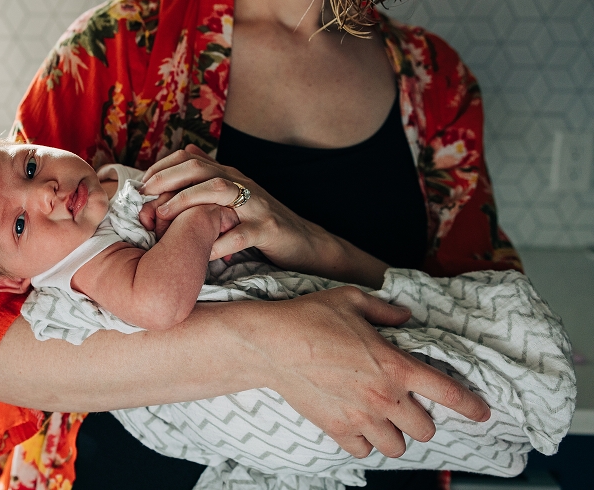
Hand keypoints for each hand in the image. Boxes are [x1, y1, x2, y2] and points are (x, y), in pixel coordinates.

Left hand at [142, 145, 324, 266]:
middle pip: (200, 168)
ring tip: (164, 217)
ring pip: (219, 191)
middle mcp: (241, 183)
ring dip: (186, 202)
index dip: (162, 166)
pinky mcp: (268, 229)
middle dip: (167, 179)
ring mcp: (255, 205)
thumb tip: (186, 154)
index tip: (141, 184)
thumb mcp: (235, 196)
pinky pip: (240, 234)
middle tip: (145, 196)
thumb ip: (210, 178)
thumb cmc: (261, 222)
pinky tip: (200, 253)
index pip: (191, 157)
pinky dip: (217, 243)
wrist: (304, 242)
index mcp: (229, 175)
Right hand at [262, 286, 490, 458]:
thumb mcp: (352, 300)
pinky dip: (365, 444)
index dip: (471, 405)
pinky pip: (363, 453)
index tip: (482, 412)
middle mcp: (383, 397)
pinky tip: (359, 427)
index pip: (448, 393)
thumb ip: (386, 310)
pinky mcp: (336, 429)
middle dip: (424, 421)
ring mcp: (359, 418)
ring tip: (385, 421)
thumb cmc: (310, 317)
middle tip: (410, 407)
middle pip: (426, 430)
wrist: (271, 344)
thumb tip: (404, 316)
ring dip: (396, 436)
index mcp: (395, 365)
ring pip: (397, 448)